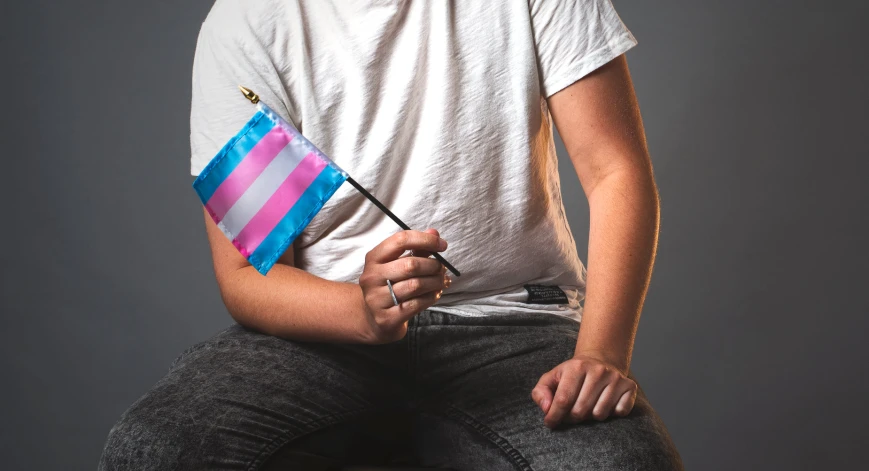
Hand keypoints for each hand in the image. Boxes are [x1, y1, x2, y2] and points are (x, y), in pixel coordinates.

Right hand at [359, 229, 451, 343]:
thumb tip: (434, 233)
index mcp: (374, 258)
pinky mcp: (386, 318)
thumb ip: (417, 249)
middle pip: (410, 265)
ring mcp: (377, 299)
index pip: (400, 240)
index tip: (442, 245)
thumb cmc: (391, 285)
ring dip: (435, 282)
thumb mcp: (398, 264)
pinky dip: (431, 297)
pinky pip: (416, 304)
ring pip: (416, 285)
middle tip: (442, 269)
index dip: (425, 240)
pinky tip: (435, 294)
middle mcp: (372, 277)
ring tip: (442, 281)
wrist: (375, 317)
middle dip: (433, 266)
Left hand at [531, 354, 636, 427]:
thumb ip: (541, 393)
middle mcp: (598, 370)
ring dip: (591, 417)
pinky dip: (611, 413)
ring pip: (599, 414)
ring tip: (588, 406)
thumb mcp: (552, 378)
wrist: (600, 361)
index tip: (550, 423)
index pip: (563, 400)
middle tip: (571, 413)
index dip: (554, 416)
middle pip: (580, 411)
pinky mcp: (630, 386)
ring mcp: (616, 378)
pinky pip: (620, 412)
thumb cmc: (572, 375)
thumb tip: (547, 409)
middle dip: (572, 418)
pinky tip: (605, 403)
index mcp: (576, 367)